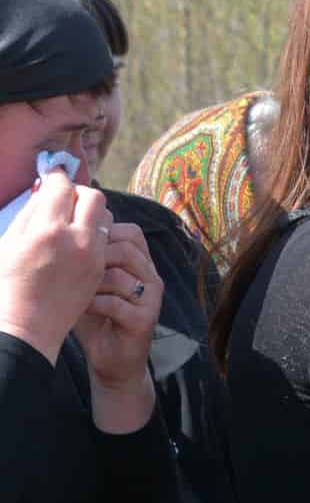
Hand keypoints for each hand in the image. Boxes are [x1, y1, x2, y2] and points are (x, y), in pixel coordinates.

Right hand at [0, 171, 109, 362]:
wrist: (26, 325)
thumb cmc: (7, 283)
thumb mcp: (9, 242)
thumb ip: (30, 213)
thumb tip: (45, 189)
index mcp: (46, 230)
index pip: (61, 187)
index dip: (56, 177)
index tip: (53, 177)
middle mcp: (75, 239)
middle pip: (93, 196)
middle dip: (79, 193)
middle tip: (64, 200)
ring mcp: (92, 255)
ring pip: (105, 217)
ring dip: (91, 213)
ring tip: (71, 222)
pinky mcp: (99, 269)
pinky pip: (106, 239)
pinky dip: (94, 233)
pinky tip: (78, 241)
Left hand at [75, 220, 160, 419]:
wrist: (113, 359)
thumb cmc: (98, 317)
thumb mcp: (92, 282)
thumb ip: (88, 257)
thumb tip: (68, 228)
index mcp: (143, 265)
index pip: (131, 233)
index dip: (103, 234)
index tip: (79, 249)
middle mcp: (152, 279)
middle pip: (127, 249)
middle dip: (94, 258)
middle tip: (75, 272)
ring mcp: (151, 300)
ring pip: (120, 276)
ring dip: (91, 283)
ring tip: (77, 292)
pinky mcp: (144, 321)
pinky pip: (116, 304)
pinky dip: (93, 304)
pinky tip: (81, 309)